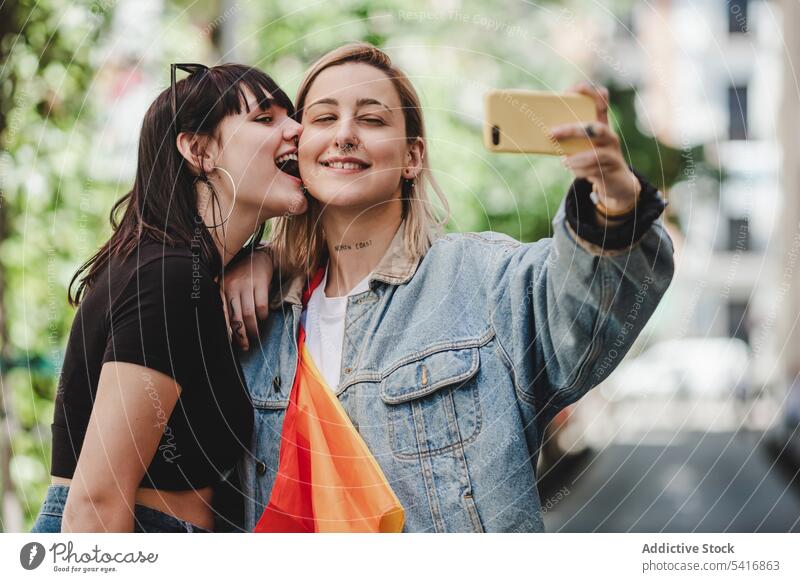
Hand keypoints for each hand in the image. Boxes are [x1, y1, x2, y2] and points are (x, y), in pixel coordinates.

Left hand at [220, 246, 272, 350]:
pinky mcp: (260, 283)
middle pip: (236, 317)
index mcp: (221, 288)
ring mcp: (246, 284)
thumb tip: (228, 327)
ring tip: (255, 336)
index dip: (226, 330)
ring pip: (248, 314)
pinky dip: (262, 316)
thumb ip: (226, 301)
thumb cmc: (242, 274)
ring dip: (253, 329)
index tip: (229, 342)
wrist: (258, 255)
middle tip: (245, 346)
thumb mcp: (229, 284)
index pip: (221, 313)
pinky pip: (261, 306)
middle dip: (241, 335)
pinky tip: (262, 318)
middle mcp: (231, 286)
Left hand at [550, 82, 640, 213]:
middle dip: (571, 130)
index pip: (601, 101)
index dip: (590, 92)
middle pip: (594, 128)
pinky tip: (571, 169)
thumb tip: (543, 135)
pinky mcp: (612, 169)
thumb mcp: (580, 145)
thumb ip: (567, 139)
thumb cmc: (591, 158)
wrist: (615, 181)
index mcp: (601, 124)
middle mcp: (609, 135)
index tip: (574, 89)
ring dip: (576, 158)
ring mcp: (613, 152)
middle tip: (551, 133)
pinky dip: (580, 170)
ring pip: (596, 153)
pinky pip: (595, 169)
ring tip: (565, 162)